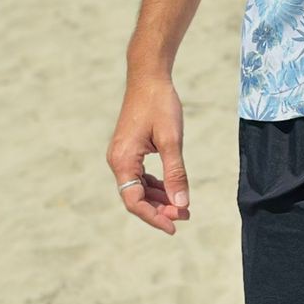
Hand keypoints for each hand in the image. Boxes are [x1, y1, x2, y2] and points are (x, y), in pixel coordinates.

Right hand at [106, 73, 190, 234]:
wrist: (149, 76)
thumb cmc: (160, 104)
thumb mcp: (171, 140)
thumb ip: (175, 173)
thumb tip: (181, 203)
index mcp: (123, 161)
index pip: (134, 201)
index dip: (154, 217)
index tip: (174, 226)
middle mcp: (118, 161)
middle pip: (136, 197)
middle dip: (160, 209)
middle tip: (185, 215)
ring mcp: (122, 155)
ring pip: (139, 188)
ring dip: (159, 198)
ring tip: (182, 206)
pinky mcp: (130, 150)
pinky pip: (141, 176)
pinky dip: (156, 185)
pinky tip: (172, 188)